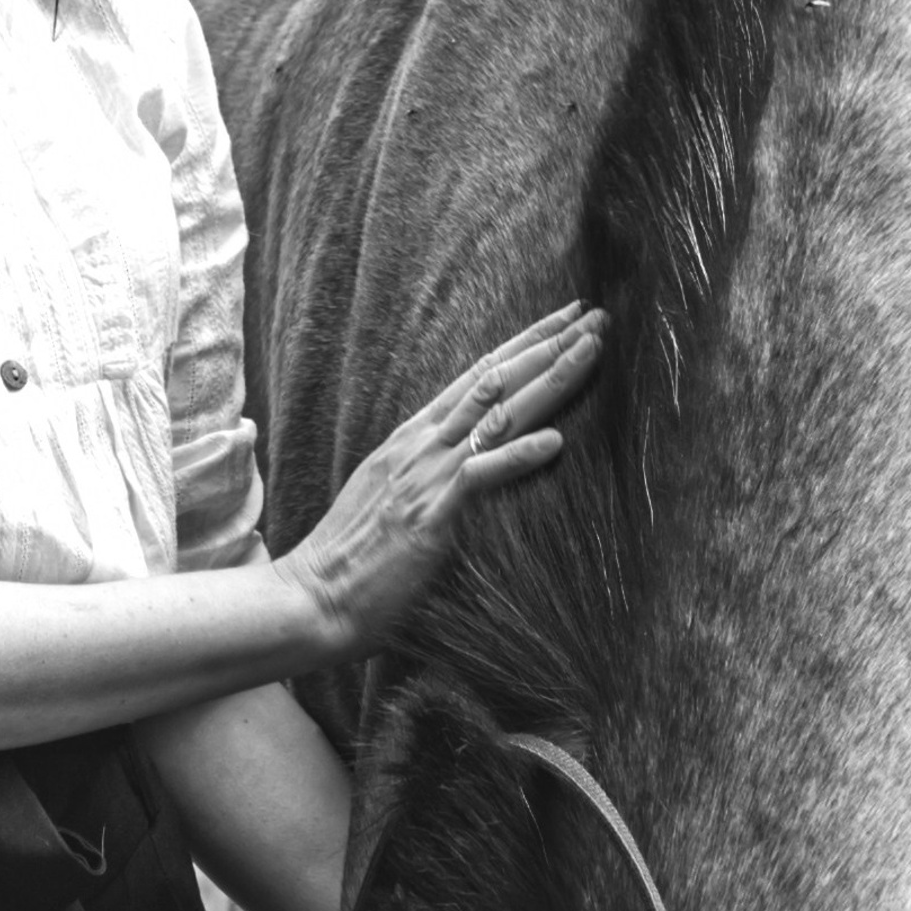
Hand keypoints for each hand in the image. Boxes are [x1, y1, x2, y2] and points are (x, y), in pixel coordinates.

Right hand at [278, 301, 605, 657]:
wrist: (314, 595)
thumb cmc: (352, 554)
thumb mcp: (390, 491)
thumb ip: (425, 467)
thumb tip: (463, 457)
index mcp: (414, 436)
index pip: (479, 374)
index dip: (523, 343)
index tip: (563, 319)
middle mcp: (422, 442)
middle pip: (496, 379)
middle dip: (549, 344)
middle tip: (595, 316)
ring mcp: (426, 473)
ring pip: (497, 411)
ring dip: (549, 379)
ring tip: (591, 349)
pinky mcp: (430, 514)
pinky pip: (480, 476)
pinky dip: (519, 455)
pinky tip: (556, 441)